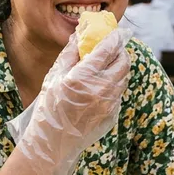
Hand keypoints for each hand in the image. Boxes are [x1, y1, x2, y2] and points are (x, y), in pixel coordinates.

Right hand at [17, 31, 130, 174]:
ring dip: (119, 68)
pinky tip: (100, 86)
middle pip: (124, 62)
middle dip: (121, 52)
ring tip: (107, 65)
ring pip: (124, 77)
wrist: (53, 142)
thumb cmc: (49, 107)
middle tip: (113, 48)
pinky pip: (118, 93)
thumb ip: (70, 53)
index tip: (116, 32)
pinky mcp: (112, 114)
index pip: (108, 49)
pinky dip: (113, 85)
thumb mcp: (54, 76)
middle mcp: (101, 89)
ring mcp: (109, 103)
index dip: (114, 38)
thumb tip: (80, 34)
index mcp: (84, 77)